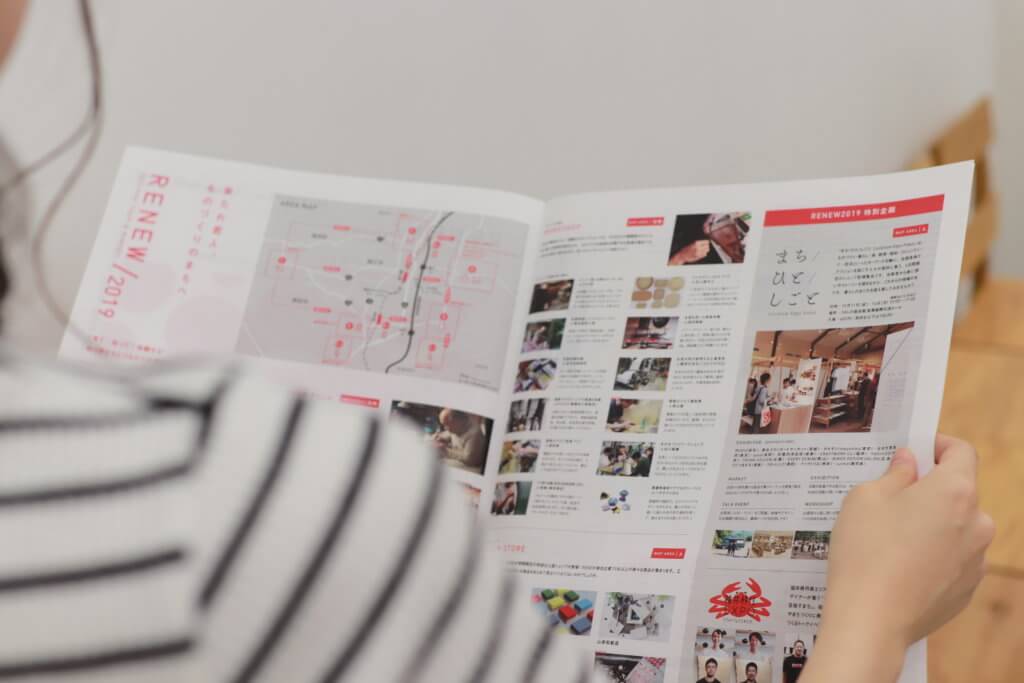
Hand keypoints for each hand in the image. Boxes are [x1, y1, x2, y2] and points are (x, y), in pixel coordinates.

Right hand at [669, 239, 710, 264]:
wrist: (682, 255)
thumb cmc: (687, 250)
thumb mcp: (692, 244)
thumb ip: (699, 243)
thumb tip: (707, 242)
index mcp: (696, 243)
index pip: (706, 241)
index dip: (706, 242)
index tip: (706, 243)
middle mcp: (698, 247)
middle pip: (707, 246)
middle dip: (706, 246)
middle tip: (704, 247)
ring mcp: (698, 252)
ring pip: (706, 250)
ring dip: (705, 250)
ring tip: (702, 250)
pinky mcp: (699, 256)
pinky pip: (705, 254)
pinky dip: (704, 254)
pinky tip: (700, 253)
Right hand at [805, 436, 994, 681]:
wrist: (871, 620)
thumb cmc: (865, 550)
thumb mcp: (865, 498)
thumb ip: (894, 474)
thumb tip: (909, 463)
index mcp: (954, 491)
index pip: (962, 451)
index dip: (938, 445)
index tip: (916, 451)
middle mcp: (977, 522)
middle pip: (960, 491)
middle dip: (930, 489)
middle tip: (891, 497)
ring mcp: (976, 558)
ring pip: (957, 527)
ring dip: (933, 523)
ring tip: (892, 537)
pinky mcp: (967, 588)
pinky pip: (953, 558)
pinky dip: (933, 554)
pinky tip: (900, 565)